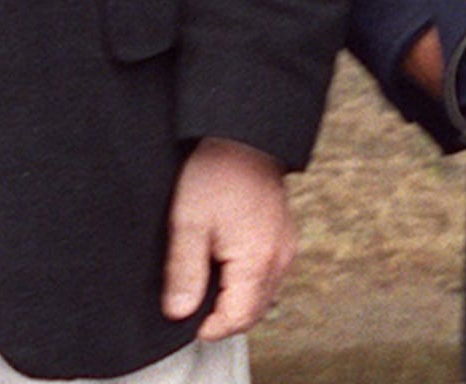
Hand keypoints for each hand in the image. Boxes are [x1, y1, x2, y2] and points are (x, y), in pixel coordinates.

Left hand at [162, 136, 296, 338]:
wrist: (243, 137)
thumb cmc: (215, 174)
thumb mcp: (188, 222)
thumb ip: (184, 272)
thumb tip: (179, 314)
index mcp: (257, 261)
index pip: (238, 319)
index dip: (210, 328)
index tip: (187, 323)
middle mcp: (280, 260)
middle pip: (253, 313)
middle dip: (223, 318)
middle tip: (193, 306)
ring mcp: (286, 249)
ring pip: (262, 296)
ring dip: (236, 300)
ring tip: (207, 282)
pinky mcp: (285, 238)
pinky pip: (268, 275)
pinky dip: (247, 281)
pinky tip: (224, 264)